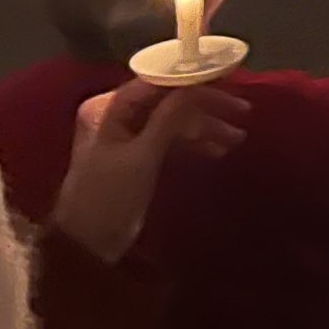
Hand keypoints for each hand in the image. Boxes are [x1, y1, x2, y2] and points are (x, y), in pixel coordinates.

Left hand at [51, 78, 248, 263]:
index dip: (194, 80)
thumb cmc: (108, 199)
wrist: (87, 249)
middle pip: (169, 100)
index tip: (228, 81)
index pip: (158, 82)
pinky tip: (218, 149)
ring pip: (175, 120)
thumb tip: (197, 85)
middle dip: (205, 107)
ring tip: (236, 138)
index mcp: (109, 108)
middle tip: (241, 112)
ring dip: (205, 126)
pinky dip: (194, 142)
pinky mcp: (138, 155)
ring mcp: (128, 135)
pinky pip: (172, 138)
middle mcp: (117, 114)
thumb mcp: (141, 157)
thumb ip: (170, 118)